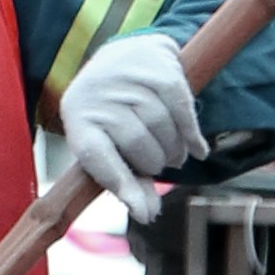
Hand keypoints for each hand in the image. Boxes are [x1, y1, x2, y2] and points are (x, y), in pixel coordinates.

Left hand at [60, 31, 199, 224]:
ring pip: (162, 124)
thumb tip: (146, 215)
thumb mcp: (111, 149)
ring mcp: (127, 74)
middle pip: (137, 142)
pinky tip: (197, 148)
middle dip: (155, 163)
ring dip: (175, 149)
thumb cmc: (114, 119)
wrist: (120, 59)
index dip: (122, 185)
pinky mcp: (156, 62)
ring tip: (174, 154)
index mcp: (77, 118)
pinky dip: (192, 133)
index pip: (95, 156)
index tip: (143, 211)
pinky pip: (181, 105)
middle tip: (162, 165)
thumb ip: (129, 183)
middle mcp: (97, 92)